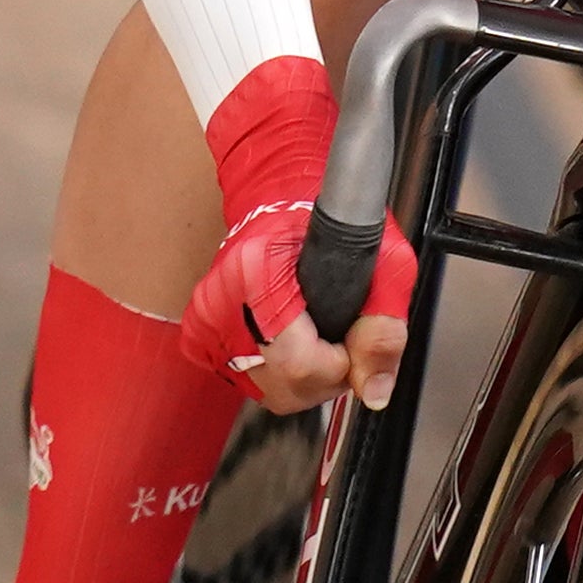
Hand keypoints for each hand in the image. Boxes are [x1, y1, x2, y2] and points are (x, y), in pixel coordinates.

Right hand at [180, 55, 414, 417]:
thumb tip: (374, 390)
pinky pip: (248, 379)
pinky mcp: (199, 332)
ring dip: (304, 378)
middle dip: (326, 375)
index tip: (352, 339)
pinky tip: (291, 341)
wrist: (279, 191)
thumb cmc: (327, 217)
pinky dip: (277, 372)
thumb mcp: (381, 262)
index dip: (342, 364)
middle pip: (283, 386)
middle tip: (341, 338)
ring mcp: (205, 318)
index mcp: (257, 273)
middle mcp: (220, 299)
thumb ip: (383, 327)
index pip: (302, 364)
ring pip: (267, 391)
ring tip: (320, 337)